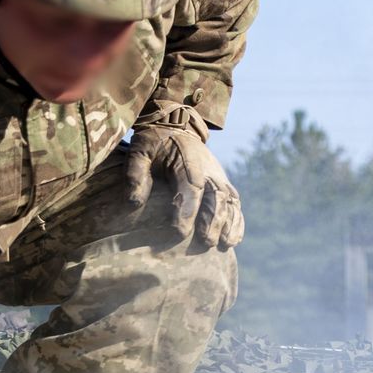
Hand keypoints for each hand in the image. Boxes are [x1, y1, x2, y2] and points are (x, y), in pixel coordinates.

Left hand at [123, 124, 242, 250]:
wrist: (177, 128)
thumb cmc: (155, 144)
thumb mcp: (139, 150)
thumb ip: (136, 173)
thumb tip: (134, 202)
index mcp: (186, 162)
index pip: (190, 188)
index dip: (187, 210)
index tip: (180, 232)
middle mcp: (208, 171)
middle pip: (216, 197)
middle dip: (213, 221)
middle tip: (205, 242)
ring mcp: (219, 178)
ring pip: (230, 202)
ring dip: (228, 223)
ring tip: (223, 244)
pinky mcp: (225, 185)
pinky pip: (236, 204)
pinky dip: (237, 222)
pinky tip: (232, 240)